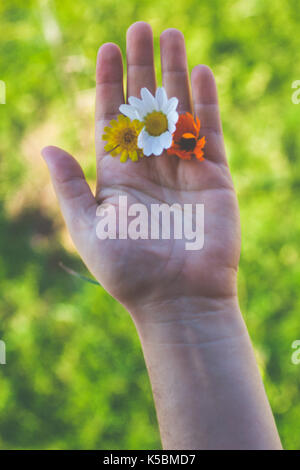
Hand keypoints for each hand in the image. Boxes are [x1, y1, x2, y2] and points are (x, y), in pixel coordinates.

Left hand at [42, 22, 239, 317]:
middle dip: (141, 67)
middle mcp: (150, 167)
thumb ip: (70, 186)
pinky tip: (201, 74)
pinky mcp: (214, 179)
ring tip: (171, 35)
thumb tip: (46, 147)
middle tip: (139, 26)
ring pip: (178, 111)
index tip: (106, 48)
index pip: (111, 118)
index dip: (108, 83)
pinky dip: (206, 104)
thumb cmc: (129, 271)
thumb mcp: (88, 227)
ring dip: (175, 73)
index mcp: (118, 176)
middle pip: (144, 106)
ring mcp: (183, 170)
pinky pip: (210, 134)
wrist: (177, 300)